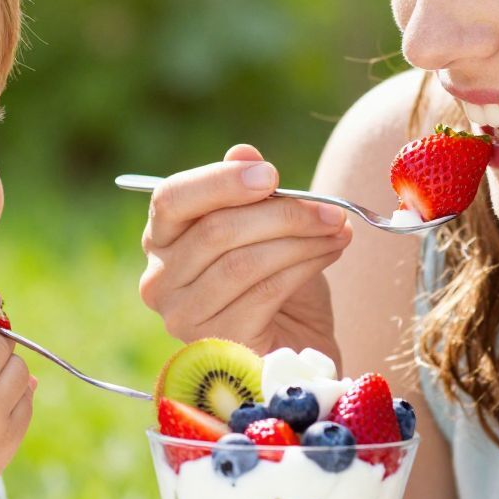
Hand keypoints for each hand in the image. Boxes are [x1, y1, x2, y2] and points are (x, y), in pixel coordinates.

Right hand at [139, 143, 353, 357]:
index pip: (171, 199)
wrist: (299, 346)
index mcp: (162, 240)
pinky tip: (331, 253)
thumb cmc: (278, 282)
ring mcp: (182, 316)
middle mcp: (159, 280)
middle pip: (215, 231)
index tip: (271, 174)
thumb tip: (243, 152)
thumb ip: (251, 193)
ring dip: (300, 240)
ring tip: (338, 229)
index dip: (219, 182)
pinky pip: (263, 292)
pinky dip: (304, 267)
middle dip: (281, 213)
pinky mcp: (216, 344)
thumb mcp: (268, 228)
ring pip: (242, 262)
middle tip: (330, 208)